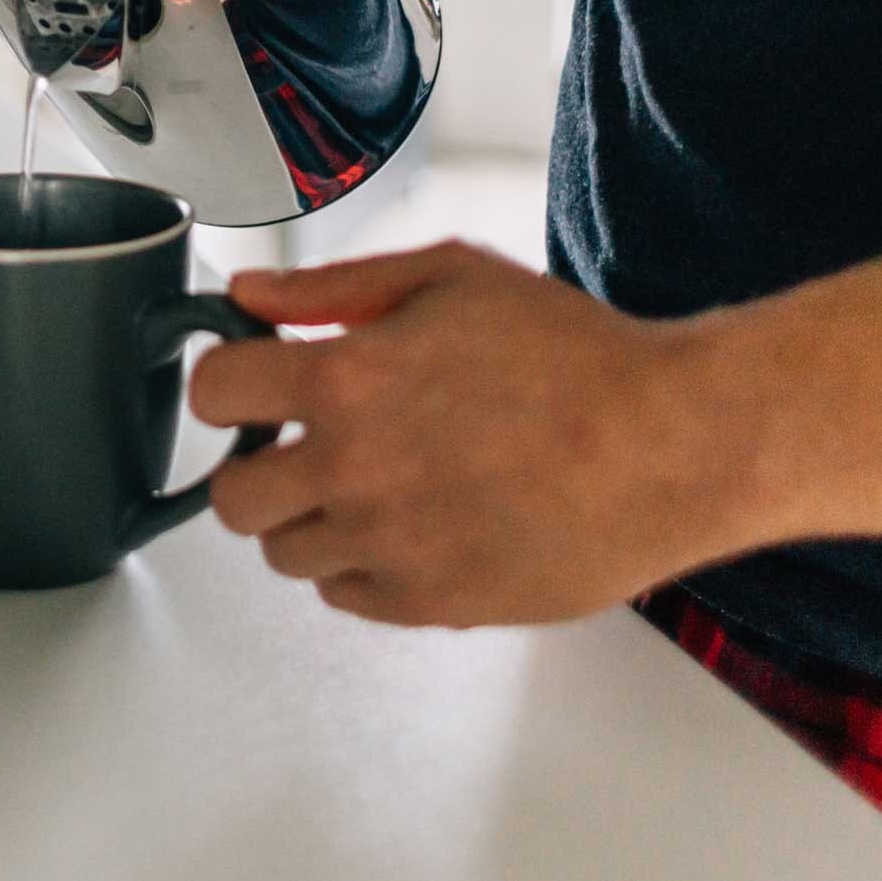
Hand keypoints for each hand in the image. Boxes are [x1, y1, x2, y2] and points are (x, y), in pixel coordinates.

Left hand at [192, 241, 764, 627]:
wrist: (668, 442)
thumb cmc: (572, 353)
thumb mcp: (450, 277)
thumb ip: (333, 287)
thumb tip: (248, 296)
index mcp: (349, 379)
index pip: (213, 394)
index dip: (227, 381)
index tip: (254, 381)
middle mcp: (354, 471)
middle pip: (231, 498)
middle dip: (257, 464)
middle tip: (306, 442)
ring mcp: (390, 547)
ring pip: (286, 553)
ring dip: (311, 516)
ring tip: (375, 480)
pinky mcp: (431, 604)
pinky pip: (346, 596)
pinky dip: (361, 564)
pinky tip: (413, 521)